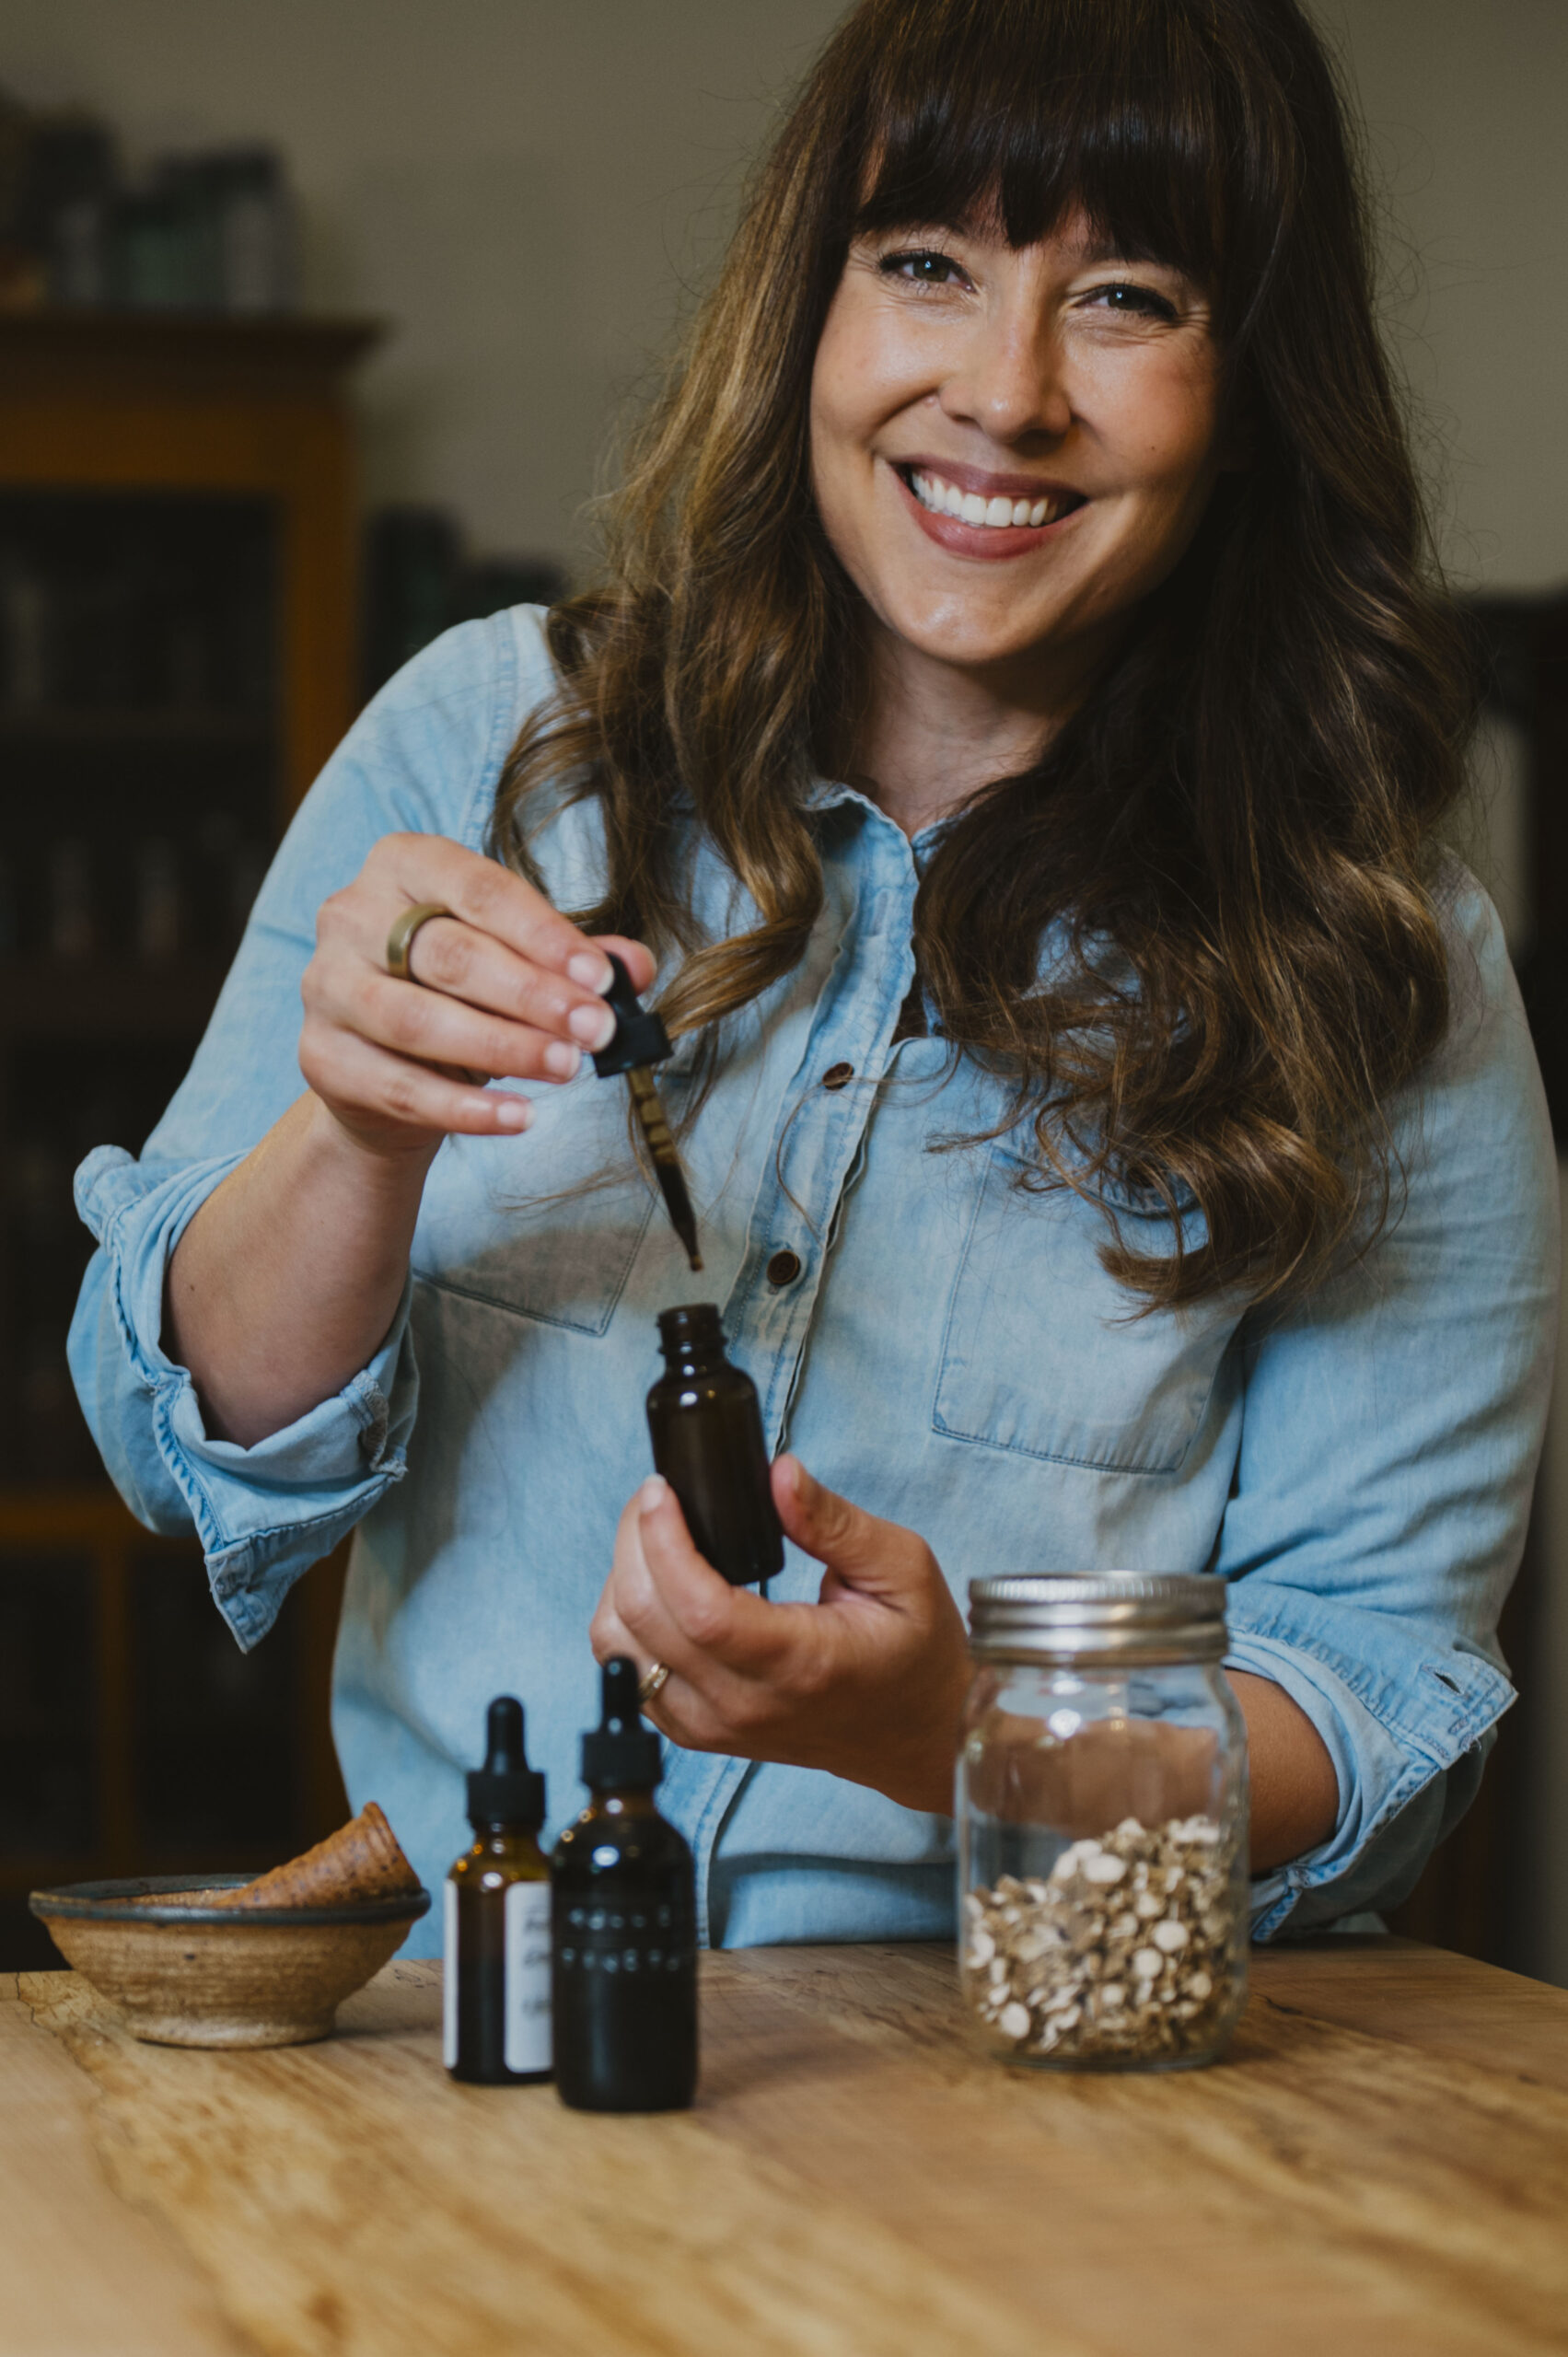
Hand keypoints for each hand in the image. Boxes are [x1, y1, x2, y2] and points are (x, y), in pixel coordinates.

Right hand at [299, 831, 655, 1160]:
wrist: (385, 1068)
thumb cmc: (457, 992)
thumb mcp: (517, 962)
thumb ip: (573, 959)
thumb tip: (636, 966)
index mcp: (403, 864)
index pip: (479, 890)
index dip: (545, 935)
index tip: (602, 979)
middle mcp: (352, 915)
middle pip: (449, 955)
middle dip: (533, 995)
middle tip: (596, 1029)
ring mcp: (326, 986)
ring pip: (418, 1020)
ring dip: (502, 1047)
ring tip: (566, 1067)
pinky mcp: (322, 1056)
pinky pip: (400, 1087)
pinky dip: (465, 1108)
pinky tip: (519, 1116)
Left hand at [590, 1456, 971, 1814]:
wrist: (916, 1736)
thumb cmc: (915, 1653)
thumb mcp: (902, 1569)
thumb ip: (835, 1522)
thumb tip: (779, 1473)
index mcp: (800, 1663)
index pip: (700, 1609)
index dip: (663, 1541)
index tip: (660, 1490)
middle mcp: (745, 1705)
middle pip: (644, 1622)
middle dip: (634, 1543)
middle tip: (656, 1497)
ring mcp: (713, 1727)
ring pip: (619, 1652)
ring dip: (622, 1584)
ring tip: (654, 1539)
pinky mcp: (696, 1733)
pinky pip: (629, 1677)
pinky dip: (627, 1624)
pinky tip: (659, 1588)